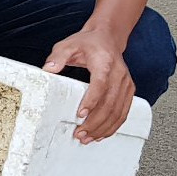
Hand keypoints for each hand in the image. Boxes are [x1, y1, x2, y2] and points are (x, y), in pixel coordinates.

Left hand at [43, 27, 135, 143]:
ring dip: (104, 128)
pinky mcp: (128, 91)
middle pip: (110, 103)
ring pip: (119, 111)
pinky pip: (123, 112)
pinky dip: (113, 125)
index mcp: (105, 63)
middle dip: (95, 122)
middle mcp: (119, 75)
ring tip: (88, 138)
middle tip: (80, 133)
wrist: (107, 37)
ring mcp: (126, 84)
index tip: (80, 114)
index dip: (91, 101)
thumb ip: (57, 56)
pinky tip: (101, 134)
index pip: (100, 85)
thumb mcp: (68, 44)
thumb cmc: (88, 43)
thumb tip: (48, 69)